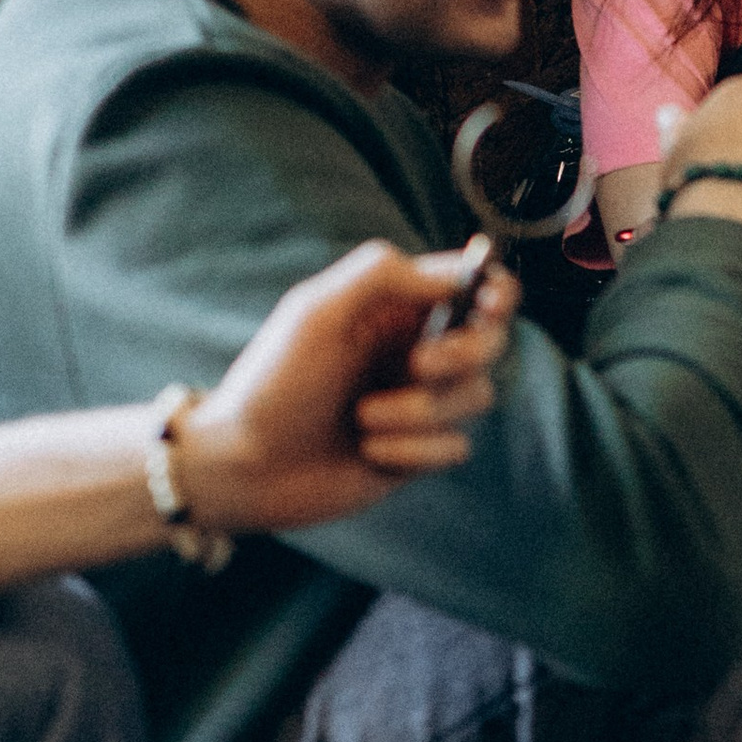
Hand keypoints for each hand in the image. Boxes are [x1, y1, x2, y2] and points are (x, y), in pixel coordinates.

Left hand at [173, 243, 517, 535]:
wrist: (245, 466)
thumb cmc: (273, 382)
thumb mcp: (317, 312)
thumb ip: (382, 275)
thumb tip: (456, 275)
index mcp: (395, 309)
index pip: (471, 286)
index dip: (496, 291)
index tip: (487, 305)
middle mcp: (414, 352)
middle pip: (491, 342)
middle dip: (462, 354)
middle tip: (417, 366)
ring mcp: (420, 403)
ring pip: (475, 397)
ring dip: (421, 411)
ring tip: (363, 419)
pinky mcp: (419, 453)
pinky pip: (455, 447)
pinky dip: (413, 450)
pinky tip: (368, 453)